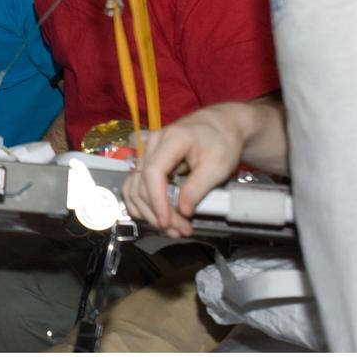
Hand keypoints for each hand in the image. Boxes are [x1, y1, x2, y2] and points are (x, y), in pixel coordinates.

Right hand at [121, 103, 249, 236]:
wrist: (220, 126)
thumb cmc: (222, 143)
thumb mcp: (218, 166)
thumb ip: (198, 188)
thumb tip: (182, 211)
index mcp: (171, 139)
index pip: (154, 172)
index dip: (157, 199)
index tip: (167, 221)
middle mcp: (151, 144)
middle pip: (142, 182)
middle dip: (157, 211)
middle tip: (180, 231)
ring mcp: (146, 152)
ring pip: (134, 186)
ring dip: (148, 211)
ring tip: (171, 228)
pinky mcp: (147, 161)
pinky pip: (135, 184)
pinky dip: (142, 203)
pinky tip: (154, 217)